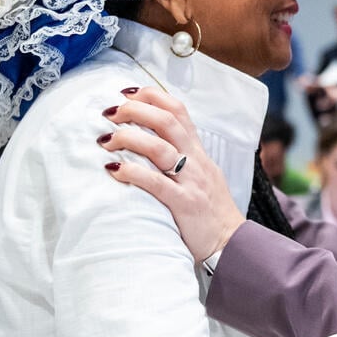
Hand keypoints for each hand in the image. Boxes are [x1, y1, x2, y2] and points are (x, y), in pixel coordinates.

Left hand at [101, 87, 244, 261]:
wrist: (231, 242)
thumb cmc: (211, 210)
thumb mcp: (202, 174)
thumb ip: (183, 155)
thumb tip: (153, 139)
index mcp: (199, 151)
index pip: (178, 111)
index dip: (152, 96)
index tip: (127, 94)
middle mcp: (196, 161)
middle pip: (166, 122)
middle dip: (135, 111)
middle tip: (110, 112)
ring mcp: (191, 182)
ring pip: (159, 148)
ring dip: (128, 138)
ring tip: (105, 139)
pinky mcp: (184, 204)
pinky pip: (156, 183)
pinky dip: (132, 173)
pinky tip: (113, 170)